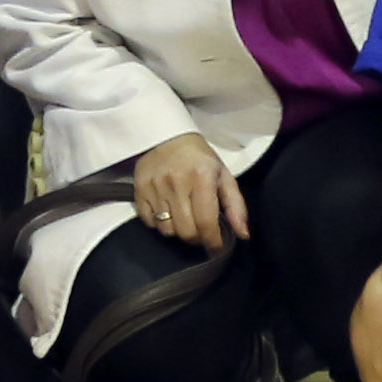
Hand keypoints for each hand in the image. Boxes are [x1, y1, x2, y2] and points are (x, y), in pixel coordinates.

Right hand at [127, 131, 242, 250]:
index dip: (213, 241)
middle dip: (197, 238)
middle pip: (186, 231)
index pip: (206, 222)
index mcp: (201, 177)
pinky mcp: (139, 189)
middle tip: (201, 231)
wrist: (166, 136)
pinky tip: (167, 212)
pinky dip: (159, 223)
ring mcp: (155, 186)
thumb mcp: (223, 175)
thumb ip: (235, 205)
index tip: (217, 246)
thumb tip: (243, 234)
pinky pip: (149, 222)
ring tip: (184, 220)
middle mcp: (176, 182)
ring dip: (178, 231)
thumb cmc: (199, 158)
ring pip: (167, 230)